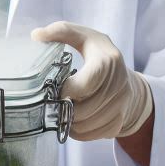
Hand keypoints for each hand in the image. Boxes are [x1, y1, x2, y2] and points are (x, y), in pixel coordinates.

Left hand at [31, 21, 152, 140]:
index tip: (56, 90)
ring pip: (88, 124)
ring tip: (63, 113)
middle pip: (86, 108)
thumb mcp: (85, 37)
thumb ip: (62, 31)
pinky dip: (80, 132)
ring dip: (70, 123)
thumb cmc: (100, 56)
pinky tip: (74, 122)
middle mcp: (119, 84)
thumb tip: (36, 35)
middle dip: (66, 110)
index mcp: (108, 61)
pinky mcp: (120, 120)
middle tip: (55, 104)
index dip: (68, 90)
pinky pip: (95, 134)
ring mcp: (122, 104)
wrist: (128, 80)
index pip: (88, 82)